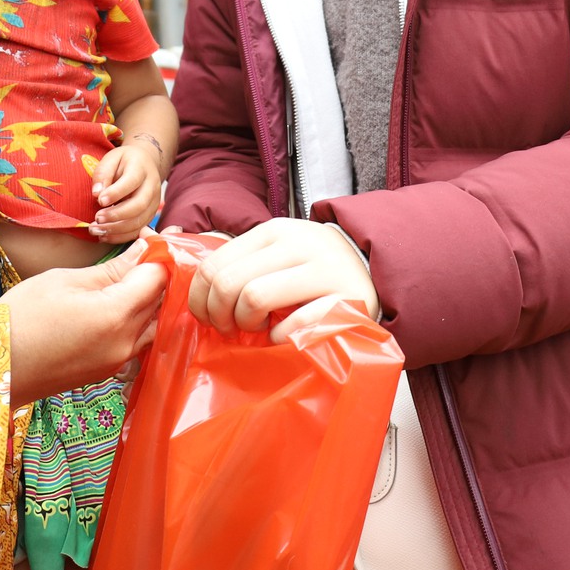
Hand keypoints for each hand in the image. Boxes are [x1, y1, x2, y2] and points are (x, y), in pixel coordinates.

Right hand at [0, 240, 166, 402]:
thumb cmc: (22, 317)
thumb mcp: (65, 281)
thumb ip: (111, 269)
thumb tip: (143, 251)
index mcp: (116, 315)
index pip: (158, 278)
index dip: (156, 254)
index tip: (144, 238)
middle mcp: (125, 342)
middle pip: (160, 301)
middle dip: (154, 274)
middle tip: (136, 251)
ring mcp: (118, 360)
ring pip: (152, 323)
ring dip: (147, 299)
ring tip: (126, 277)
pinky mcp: (108, 370)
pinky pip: (137, 340)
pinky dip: (136, 320)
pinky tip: (116, 305)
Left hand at [91, 142, 162, 242]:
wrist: (144, 163)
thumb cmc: (124, 162)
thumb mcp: (111, 159)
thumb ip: (103, 173)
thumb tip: (97, 193)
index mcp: (141, 168)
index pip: (131, 182)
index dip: (116, 193)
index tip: (99, 200)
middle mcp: (152, 187)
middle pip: (138, 205)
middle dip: (116, 215)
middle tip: (97, 219)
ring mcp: (154, 203)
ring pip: (139, 221)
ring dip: (116, 229)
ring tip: (96, 230)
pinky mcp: (150, 215)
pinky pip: (137, 230)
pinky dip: (121, 237)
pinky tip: (105, 236)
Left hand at [186, 217, 378, 342]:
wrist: (373, 268)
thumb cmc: (312, 268)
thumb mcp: (278, 252)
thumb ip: (242, 263)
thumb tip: (196, 290)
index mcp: (273, 232)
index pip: (214, 265)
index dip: (200, 299)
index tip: (208, 317)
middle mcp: (296, 244)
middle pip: (229, 283)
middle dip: (220, 315)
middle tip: (230, 328)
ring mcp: (322, 270)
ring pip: (254, 298)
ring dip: (247, 324)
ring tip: (258, 328)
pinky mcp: (343, 299)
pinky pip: (292, 324)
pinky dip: (278, 337)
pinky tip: (283, 335)